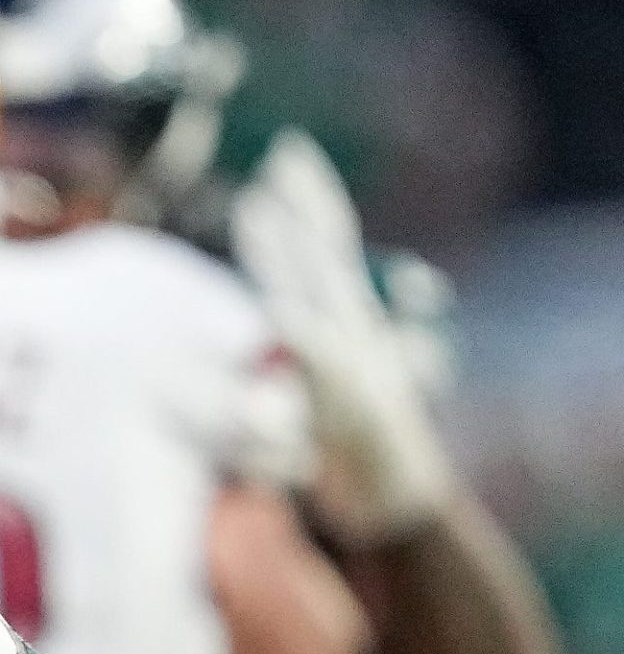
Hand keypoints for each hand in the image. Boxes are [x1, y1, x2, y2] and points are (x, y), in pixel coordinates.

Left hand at [231, 129, 456, 542]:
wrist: (396, 502)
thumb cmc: (356, 451)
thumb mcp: (324, 393)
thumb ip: (295, 357)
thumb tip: (265, 335)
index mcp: (351, 323)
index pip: (330, 247)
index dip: (312, 200)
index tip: (293, 156)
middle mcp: (355, 331)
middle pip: (326, 253)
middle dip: (305, 203)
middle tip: (285, 150)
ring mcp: (352, 363)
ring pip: (315, 294)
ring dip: (286, 251)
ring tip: (257, 205)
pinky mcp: (345, 404)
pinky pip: (316, 365)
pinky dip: (298, 336)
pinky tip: (276, 314)